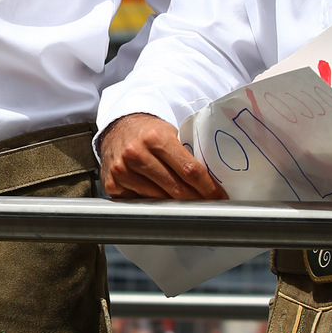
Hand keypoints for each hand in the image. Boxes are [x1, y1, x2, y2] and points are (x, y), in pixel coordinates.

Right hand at [99, 113, 226, 201]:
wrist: (118, 127)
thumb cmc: (149, 132)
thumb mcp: (170, 133)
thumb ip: (187, 153)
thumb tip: (213, 180)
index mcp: (155, 137)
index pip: (189, 169)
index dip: (208, 187)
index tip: (219, 197)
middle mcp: (135, 153)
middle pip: (176, 189)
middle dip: (196, 200)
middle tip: (209, 205)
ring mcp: (121, 171)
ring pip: (159, 200)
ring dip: (176, 205)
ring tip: (187, 204)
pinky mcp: (112, 184)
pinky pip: (140, 203)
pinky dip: (153, 204)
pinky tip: (161, 200)